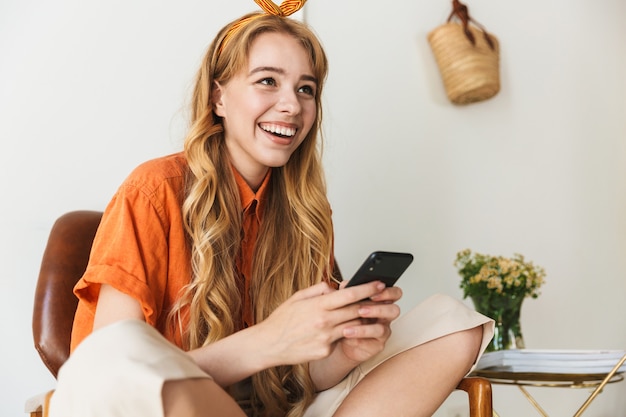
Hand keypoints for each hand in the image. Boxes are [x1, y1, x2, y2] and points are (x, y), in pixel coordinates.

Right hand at [255, 280, 391, 366]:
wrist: (269, 345)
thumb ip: (318, 290)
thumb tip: (334, 286)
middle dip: (371, 304)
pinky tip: (336, 331)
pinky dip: (342, 334)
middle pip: (356, 311)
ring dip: (360, 320)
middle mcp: (324, 322)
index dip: (367, 289)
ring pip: (353, 327)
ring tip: (363, 313)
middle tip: (382, 298)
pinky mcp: (325, 351)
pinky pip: (340, 340)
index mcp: (318, 306)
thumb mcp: (297, 297)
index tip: (380, 284)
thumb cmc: (281, 320)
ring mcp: (326, 338)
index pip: (349, 295)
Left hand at [336, 284, 401, 362]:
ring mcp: (383, 331)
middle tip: (361, 309)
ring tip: (347, 328)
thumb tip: (345, 285)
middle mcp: (385, 316)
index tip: (373, 292)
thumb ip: (346, 292)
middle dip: (378, 309)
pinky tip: (347, 337)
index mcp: (382, 301)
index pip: (394, 293)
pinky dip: (358, 339)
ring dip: (364, 328)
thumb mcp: (345, 301)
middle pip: (394, 310)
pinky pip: (371, 343)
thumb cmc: (347, 316)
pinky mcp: (377, 345)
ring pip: (382, 329)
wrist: (340, 337)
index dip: (388, 292)